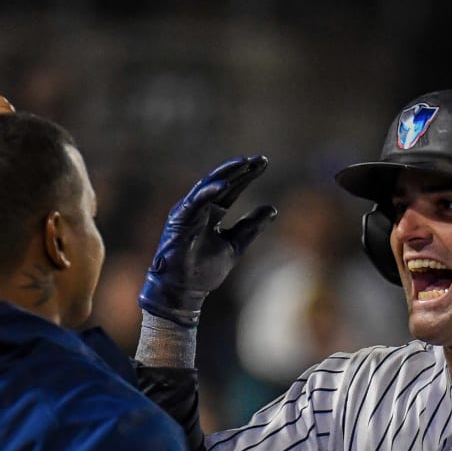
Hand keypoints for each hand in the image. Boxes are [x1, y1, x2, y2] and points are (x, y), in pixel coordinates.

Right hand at [138, 156, 276, 326]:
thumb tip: (272, 209)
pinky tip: (224, 184)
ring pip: (207, 186)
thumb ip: (251, 227)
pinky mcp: (179, 221)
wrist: (184, 291)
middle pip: (221, 183)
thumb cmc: (204, 270)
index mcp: (212, 213)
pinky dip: (208, 192)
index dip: (246, 176)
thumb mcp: (235, 246)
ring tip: (244, 164)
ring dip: (225, 174)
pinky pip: (194, 202)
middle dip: (240, 170)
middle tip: (259, 159)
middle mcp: (199, 209)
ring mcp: (188, 213)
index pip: (231, 189)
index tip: (263, 163)